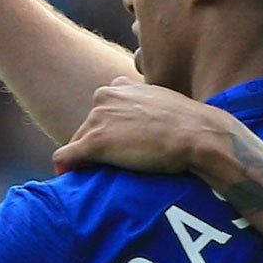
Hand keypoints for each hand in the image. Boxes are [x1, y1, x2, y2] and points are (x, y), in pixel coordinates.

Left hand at [53, 78, 237, 175]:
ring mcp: (98, 119)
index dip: (107, 130)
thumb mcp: (165, 105)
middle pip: (87, 127)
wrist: (198, 135)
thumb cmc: (190, 125)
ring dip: (84, 159)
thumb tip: (149, 129)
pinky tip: (68, 177)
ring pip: (76, 142)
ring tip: (97, 176)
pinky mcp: (95, 142)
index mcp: (121, 85)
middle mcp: (105, 97)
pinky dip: (64, 167)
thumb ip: (148, 109)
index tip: (116, 146)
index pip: (102, 110)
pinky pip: (65, 156)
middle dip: (95, 145)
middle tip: (110, 166)